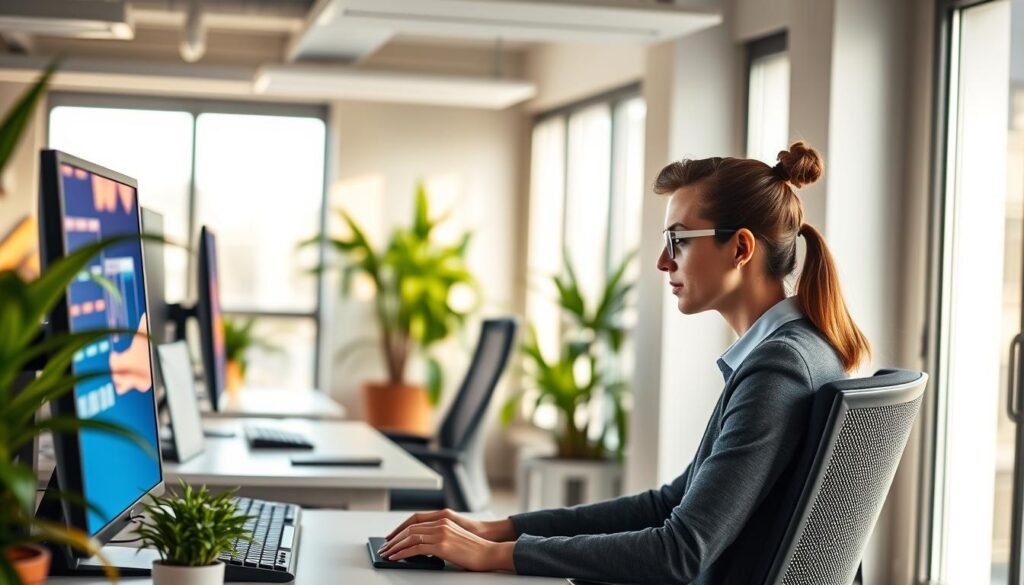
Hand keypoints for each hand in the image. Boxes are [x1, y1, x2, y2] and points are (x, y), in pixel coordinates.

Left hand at [386, 509, 515, 542]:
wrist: (488, 552)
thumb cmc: (473, 548)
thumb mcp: (454, 537)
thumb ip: (439, 536)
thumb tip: (422, 546)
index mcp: (443, 519)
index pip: (415, 520)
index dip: (401, 528)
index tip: (391, 537)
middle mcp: (440, 524)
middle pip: (410, 529)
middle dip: (394, 539)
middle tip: (385, 547)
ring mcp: (441, 534)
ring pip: (410, 538)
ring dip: (395, 546)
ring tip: (387, 553)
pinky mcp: (441, 546)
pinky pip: (416, 549)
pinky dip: (402, 553)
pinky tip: (396, 558)